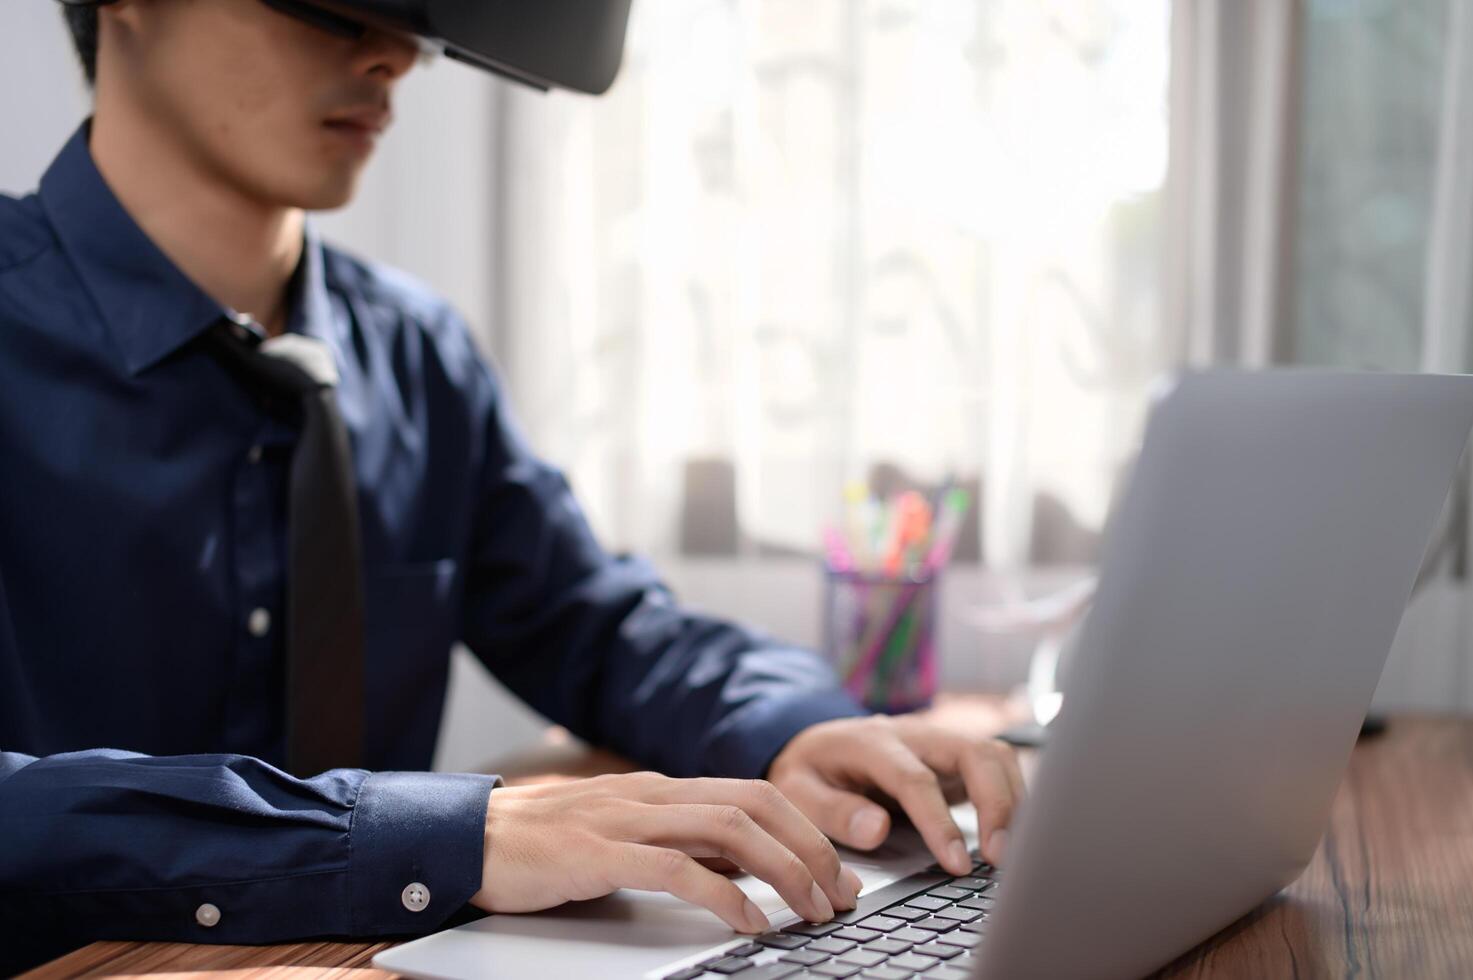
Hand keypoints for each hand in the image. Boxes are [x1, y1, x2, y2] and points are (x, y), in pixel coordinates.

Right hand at [471, 771, 864, 932]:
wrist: (466, 836)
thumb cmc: (541, 846)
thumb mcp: (620, 838)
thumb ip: (673, 845)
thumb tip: (738, 873)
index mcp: (659, 790)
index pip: (752, 794)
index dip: (805, 830)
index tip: (837, 872)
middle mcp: (651, 794)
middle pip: (754, 804)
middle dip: (810, 848)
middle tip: (841, 894)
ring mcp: (624, 818)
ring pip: (728, 829)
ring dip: (783, 871)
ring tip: (812, 910)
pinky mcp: (595, 852)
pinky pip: (675, 868)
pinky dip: (723, 895)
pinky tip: (750, 922)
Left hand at [767, 714, 1024, 875]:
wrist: (816, 743)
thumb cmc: (809, 772)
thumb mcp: (798, 792)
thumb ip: (832, 811)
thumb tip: (877, 830)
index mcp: (870, 742)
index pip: (916, 778)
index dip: (940, 822)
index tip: (957, 863)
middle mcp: (912, 734)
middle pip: (972, 753)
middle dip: (996, 803)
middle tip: (1001, 857)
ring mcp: (938, 741)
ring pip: (993, 755)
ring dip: (1013, 800)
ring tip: (1013, 851)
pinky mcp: (954, 756)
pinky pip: (996, 766)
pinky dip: (1014, 796)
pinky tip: (1014, 834)